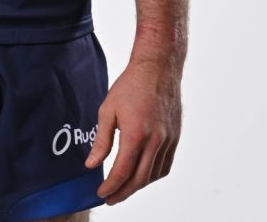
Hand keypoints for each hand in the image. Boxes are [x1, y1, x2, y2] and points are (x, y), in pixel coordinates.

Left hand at [85, 54, 181, 205]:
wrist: (157, 69)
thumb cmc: (130, 86)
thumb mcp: (108, 110)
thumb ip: (101, 140)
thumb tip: (91, 164)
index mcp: (135, 134)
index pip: (122, 172)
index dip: (110, 186)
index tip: (101, 193)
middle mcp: (155, 141)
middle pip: (139, 179)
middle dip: (123, 193)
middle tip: (110, 198)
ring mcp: (168, 141)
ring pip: (153, 175)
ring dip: (138, 185)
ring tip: (123, 187)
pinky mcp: (175, 138)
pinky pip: (165, 166)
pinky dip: (152, 175)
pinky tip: (142, 174)